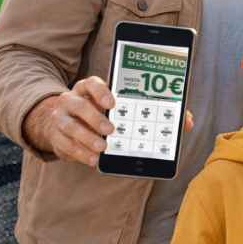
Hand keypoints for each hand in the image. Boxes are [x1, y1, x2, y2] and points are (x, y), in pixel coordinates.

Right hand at [22, 77, 193, 167]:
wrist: (59, 124)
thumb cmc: (101, 115)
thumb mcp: (120, 110)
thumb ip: (152, 112)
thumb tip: (186, 121)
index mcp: (88, 89)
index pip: (91, 83)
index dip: (101, 91)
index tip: (114, 103)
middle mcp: (71, 100)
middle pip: (79, 104)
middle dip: (94, 118)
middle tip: (111, 131)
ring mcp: (60, 118)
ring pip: (69, 125)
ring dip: (86, 137)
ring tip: (102, 148)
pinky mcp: (56, 136)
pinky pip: (65, 144)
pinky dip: (79, 153)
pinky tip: (93, 160)